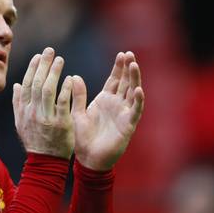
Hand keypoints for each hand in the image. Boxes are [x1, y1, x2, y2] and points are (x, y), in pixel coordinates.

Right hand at [12, 47, 74, 159]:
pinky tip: (70, 79)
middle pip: (37, 83)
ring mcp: (46, 118)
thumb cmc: (35, 141)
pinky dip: (65, 89)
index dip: (32, 69)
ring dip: (54, 72)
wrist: (45, 162)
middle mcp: (33, 112)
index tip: (38, 56)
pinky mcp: (60, 123)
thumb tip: (16, 84)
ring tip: (60, 60)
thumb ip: (18, 103)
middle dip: (43, 65)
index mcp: (24, 111)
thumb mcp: (21, 123)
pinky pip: (62, 103)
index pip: (27, 84)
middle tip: (50, 51)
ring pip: (48, 90)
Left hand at [70, 51, 143, 169]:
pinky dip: (138, 101)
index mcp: (105, 100)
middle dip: (129, 69)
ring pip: (133, 93)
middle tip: (130, 54)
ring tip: (134, 65)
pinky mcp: (127, 125)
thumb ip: (78, 96)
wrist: (88, 158)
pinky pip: (135, 111)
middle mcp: (117, 105)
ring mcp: (124, 114)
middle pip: (126, 83)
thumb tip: (74, 76)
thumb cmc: (83, 138)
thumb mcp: (77, 113)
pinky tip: (139, 90)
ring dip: (135, 80)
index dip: (119, 67)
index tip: (122, 54)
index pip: (115, 80)